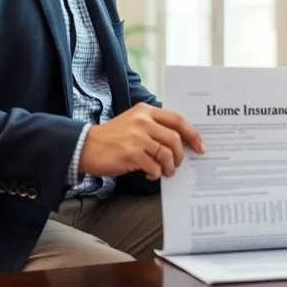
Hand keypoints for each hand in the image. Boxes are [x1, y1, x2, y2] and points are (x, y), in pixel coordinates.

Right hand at [78, 103, 205, 180]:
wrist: (85, 147)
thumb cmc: (112, 138)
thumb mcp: (133, 123)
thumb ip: (154, 127)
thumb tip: (180, 143)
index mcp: (146, 110)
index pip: (178, 119)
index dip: (193, 134)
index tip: (201, 147)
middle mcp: (142, 121)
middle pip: (175, 138)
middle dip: (181, 155)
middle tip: (178, 165)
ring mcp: (137, 137)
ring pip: (167, 153)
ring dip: (170, 167)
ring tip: (166, 172)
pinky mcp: (131, 153)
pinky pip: (154, 166)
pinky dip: (156, 173)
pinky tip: (150, 175)